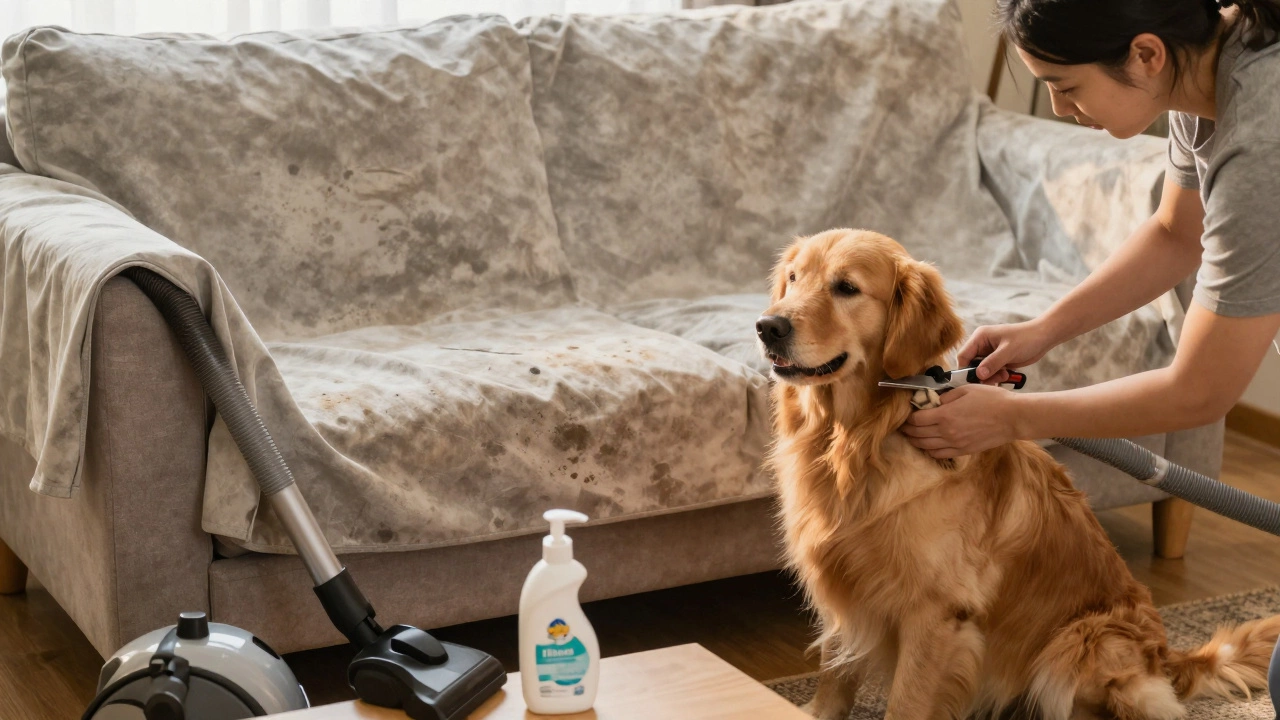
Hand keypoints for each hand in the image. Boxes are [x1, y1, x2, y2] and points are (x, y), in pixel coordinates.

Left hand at [902, 384, 1022, 457]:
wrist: (1012, 417)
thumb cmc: (991, 399)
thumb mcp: (965, 389)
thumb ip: (944, 396)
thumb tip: (931, 401)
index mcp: (945, 415)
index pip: (916, 419)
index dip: (907, 417)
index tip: (905, 414)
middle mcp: (947, 432)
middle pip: (918, 434)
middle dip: (907, 430)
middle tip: (903, 426)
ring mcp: (955, 444)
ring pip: (926, 446)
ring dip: (915, 441)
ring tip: (911, 436)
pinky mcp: (963, 450)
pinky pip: (940, 454)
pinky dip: (929, 451)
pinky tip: (928, 446)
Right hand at [958, 320, 1055, 383]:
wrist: (1044, 337)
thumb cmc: (1027, 338)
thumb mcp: (1009, 350)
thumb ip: (992, 363)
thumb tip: (978, 375)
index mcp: (980, 337)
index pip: (963, 355)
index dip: (965, 369)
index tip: (973, 381)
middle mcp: (982, 345)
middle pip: (971, 365)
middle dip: (981, 375)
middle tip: (995, 378)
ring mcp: (990, 353)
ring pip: (981, 371)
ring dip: (991, 377)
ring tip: (1005, 375)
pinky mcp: (998, 360)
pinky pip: (990, 372)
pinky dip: (996, 376)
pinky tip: (1007, 374)